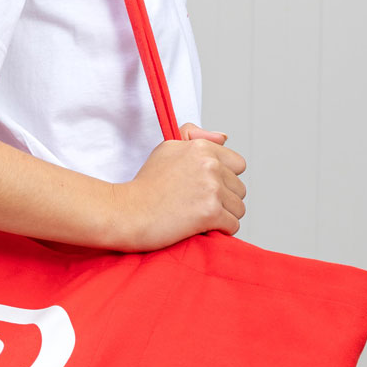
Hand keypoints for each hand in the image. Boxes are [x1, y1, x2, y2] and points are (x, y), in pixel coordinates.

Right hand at [108, 121, 247, 251]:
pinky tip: (200, 228)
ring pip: (239, 208)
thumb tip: (224, 138)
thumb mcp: (166, 149)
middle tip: (196, 204)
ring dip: (223, 216)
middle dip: (224, 199)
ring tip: (198, 217)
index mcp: (201, 148)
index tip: (204, 187)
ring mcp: (211, 188)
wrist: (126, 213)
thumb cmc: (145, 186)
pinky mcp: (211, 212)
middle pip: (240, 188)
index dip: (224, 178)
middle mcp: (210, 165)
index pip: (238, 164)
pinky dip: (220, 230)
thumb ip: (194, 136)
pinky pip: (233, 225)